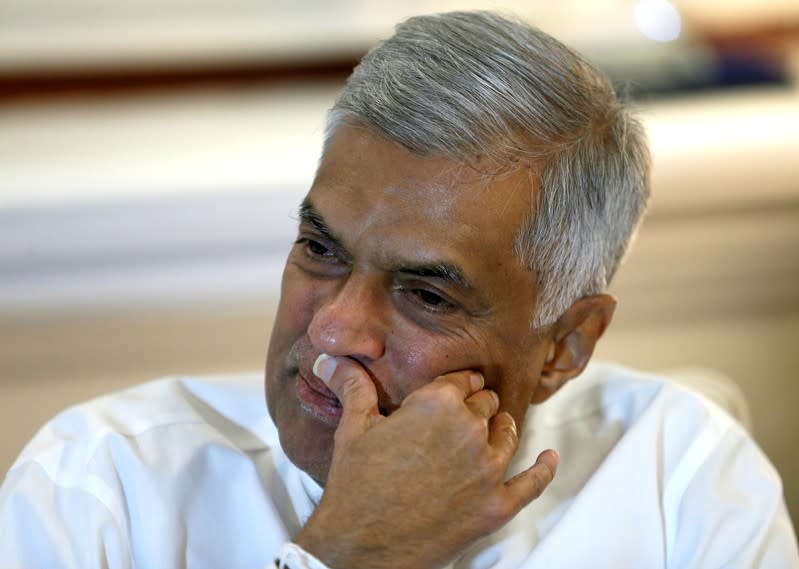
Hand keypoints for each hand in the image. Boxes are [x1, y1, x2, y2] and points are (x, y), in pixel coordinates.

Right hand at [293, 356, 558, 568]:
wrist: (361, 547)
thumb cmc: (355, 485)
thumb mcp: (353, 428)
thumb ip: (352, 386)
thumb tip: (331, 359)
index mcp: (437, 403)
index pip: (463, 380)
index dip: (456, 385)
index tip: (453, 390)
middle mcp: (470, 429)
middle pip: (486, 404)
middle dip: (474, 407)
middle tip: (458, 419)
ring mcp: (488, 468)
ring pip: (507, 433)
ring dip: (500, 429)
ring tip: (492, 429)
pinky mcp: (497, 504)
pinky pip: (532, 482)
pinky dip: (543, 468)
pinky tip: (549, 458)